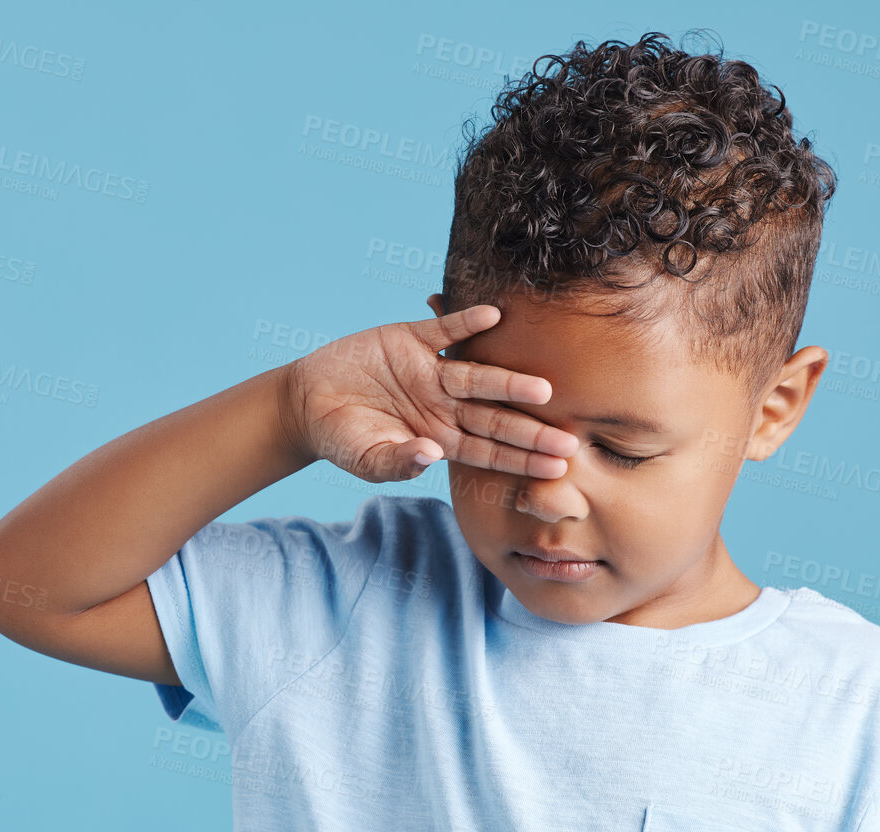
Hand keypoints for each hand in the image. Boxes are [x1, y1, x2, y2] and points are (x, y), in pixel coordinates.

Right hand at [278, 304, 577, 483]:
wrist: (309, 402)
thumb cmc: (341, 439)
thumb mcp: (366, 459)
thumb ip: (398, 461)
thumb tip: (429, 457)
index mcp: (440, 438)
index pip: (490, 452)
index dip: (523, 460)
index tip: (557, 468)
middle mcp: (444, 406)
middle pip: (496, 418)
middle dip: (532, 430)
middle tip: (570, 440)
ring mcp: (431, 373)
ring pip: (478, 377)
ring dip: (509, 381)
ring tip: (543, 388)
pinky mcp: (411, 340)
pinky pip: (444, 331)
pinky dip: (465, 322)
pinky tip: (493, 316)